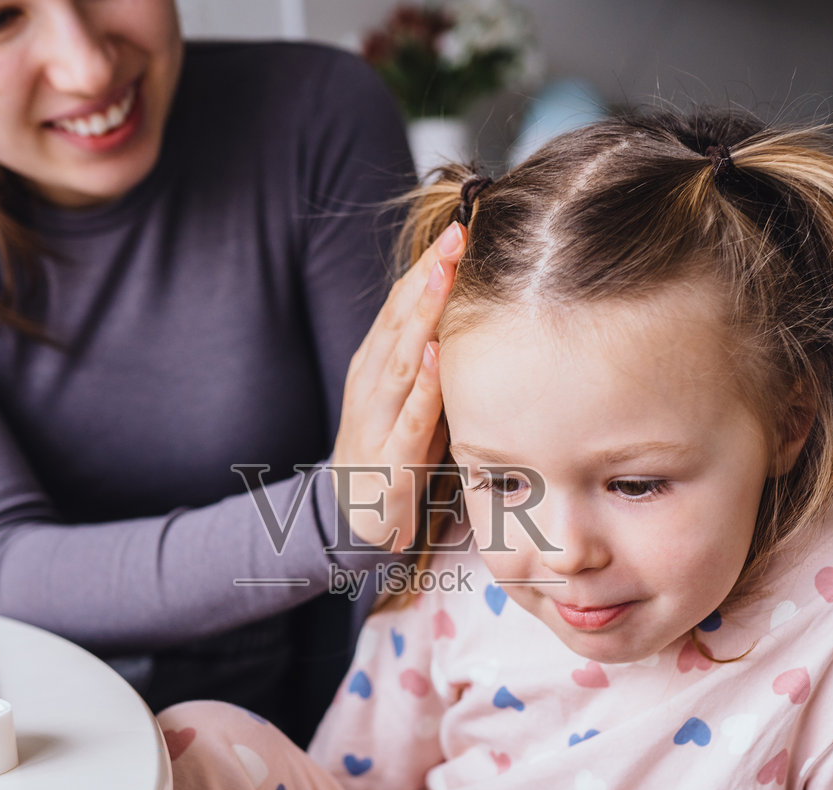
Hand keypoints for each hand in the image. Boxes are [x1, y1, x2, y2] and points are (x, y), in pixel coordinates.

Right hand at [330, 221, 463, 551]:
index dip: (429, 266)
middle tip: (457, 233)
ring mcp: (376, 421)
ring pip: (401, 360)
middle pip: (400, 321)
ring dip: (423, 316)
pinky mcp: (390, 463)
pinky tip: (434, 357)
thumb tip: (478, 310)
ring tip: (444, 275)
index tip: (460, 226)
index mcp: (377, 364)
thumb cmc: (396, 453)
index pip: (402, 306)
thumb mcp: (415, 398)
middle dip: (429, 276)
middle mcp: (371, 384)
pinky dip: (421, 387)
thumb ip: (436, 358)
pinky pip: (408, 420)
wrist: (355, 520)